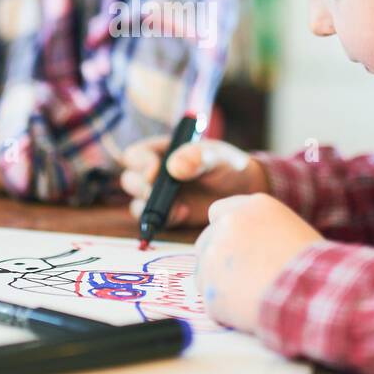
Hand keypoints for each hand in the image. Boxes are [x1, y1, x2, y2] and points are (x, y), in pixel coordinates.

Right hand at [119, 135, 269, 228]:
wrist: (243, 191)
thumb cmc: (227, 166)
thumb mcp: (216, 156)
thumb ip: (198, 157)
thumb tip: (173, 167)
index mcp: (160, 151)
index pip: (135, 155)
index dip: (140, 163)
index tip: (155, 171)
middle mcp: (154, 174)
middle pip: (130, 181)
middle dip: (141, 189)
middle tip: (158, 195)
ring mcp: (159, 197)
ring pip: (138, 205)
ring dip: (151, 209)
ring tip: (179, 208)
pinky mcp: (167, 216)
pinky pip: (154, 222)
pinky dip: (164, 221)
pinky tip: (184, 214)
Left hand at [195, 193, 323, 331]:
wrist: (315, 294)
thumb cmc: (314, 267)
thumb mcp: (290, 230)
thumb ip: (260, 230)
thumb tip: (245, 245)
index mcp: (252, 206)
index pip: (218, 213)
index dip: (226, 233)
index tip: (236, 249)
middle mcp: (229, 224)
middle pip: (206, 242)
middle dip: (219, 260)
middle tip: (243, 280)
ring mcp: (215, 254)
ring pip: (204, 272)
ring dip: (219, 285)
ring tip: (252, 296)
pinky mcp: (209, 287)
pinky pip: (211, 301)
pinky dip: (225, 309)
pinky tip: (249, 310)